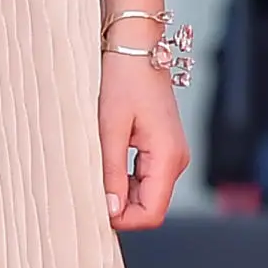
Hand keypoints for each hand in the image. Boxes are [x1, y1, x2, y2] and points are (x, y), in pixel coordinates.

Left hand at [100, 53, 187, 230]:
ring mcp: (173, 154)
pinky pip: (147, 178)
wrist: (137, 47)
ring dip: (122, 193)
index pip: (152, 213)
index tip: (96, 209)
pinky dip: (127, 180)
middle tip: (90, 188)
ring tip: (97, 170)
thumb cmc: (124, 79)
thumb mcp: (110, 128)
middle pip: (151, 207)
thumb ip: (111, 172)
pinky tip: (108, 163)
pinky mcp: (164, 148)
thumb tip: (110, 210)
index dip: (124, 220)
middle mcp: (177, 160)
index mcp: (168, 157)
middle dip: (121, 207)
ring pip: (148, 194)